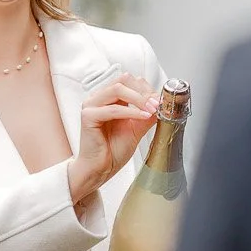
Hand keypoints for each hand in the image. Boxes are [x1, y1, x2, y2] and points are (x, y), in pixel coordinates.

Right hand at [68, 72, 158, 213]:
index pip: (129, 81)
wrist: (100, 170)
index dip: (146, 88)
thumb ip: (147, 114)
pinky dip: (131, 112)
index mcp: (109, 98)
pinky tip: (143, 117)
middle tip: (157, 104)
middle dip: (143, 91)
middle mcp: (98, 98)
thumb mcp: (137, 128)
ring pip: (118, 89)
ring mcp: (91, 105)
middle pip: (123, 80)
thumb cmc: (112, 151)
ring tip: (152, 109)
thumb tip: (162, 102)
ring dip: (139, 98)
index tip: (160, 100)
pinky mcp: (88, 116)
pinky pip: (113, 109)